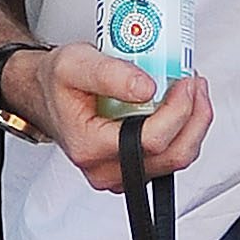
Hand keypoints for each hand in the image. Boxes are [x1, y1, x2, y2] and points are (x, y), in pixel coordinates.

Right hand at [9, 46, 212, 191]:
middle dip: (194, 117)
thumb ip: (109, 74)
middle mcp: (106, 170)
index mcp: (89, 147)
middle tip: (194, 83)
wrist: (46, 96)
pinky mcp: (134, 171)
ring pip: (176, 159)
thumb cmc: (57, 82)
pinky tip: (180, 106)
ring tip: (190, 90)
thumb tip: (147, 88)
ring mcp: (122, 175)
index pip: (150, 141)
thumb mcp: (73, 63)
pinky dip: (183, 131)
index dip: (178, 111)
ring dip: (193, 124)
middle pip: (172, 155)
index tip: (185, 81)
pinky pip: (170, 157)